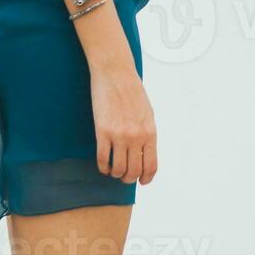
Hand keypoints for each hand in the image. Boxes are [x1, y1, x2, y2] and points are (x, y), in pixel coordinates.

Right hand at [90, 63, 157, 184]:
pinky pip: (102, 159)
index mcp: (150, 132)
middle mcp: (137, 137)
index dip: (146, 178)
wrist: (115, 73)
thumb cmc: (131, 91)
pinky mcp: (103, 132)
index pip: (151, 165)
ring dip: (115, 174)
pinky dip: (103, 167)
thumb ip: (147, 133)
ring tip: (112, 170)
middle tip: (124, 176)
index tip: (142, 181)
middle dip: (129, 178)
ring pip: (118, 169)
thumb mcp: (147, 113)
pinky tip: (103, 165)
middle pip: (134, 171)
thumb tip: (145, 152)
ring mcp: (120, 135)